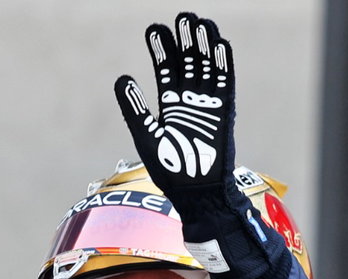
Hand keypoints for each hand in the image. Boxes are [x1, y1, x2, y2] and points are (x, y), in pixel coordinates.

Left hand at [114, 13, 234, 195]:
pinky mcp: (224, 112)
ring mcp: (208, 105)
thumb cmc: (170, 170)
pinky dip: (224, 65)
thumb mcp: (145, 136)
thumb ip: (134, 108)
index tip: (155, 29)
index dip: (161, 49)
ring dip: (205, 46)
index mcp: (170, 105)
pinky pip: (225, 83)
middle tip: (183, 16)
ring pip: (207, 68)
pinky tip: (220, 44)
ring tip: (200, 22)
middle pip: (189, 62)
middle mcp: (190, 101)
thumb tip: (122, 78)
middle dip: (186, 39)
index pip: (166, 69)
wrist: (196, 192)